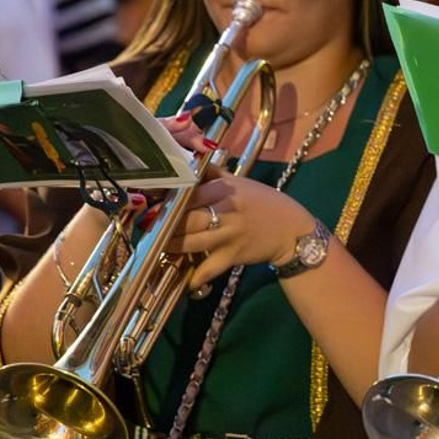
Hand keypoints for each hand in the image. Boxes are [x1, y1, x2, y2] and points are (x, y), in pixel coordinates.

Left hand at [155, 112, 315, 288]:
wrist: (292, 230)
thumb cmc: (264, 203)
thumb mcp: (241, 182)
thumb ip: (213, 173)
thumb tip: (188, 158)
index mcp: (226, 190)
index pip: (189, 192)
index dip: (166, 197)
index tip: (148, 200)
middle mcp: (226, 211)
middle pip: (186, 219)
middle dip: (163, 224)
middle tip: (146, 225)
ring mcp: (229, 235)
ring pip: (191, 243)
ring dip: (170, 246)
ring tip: (158, 246)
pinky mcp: (232, 256)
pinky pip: (207, 269)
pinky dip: (193, 277)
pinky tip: (181, 280)